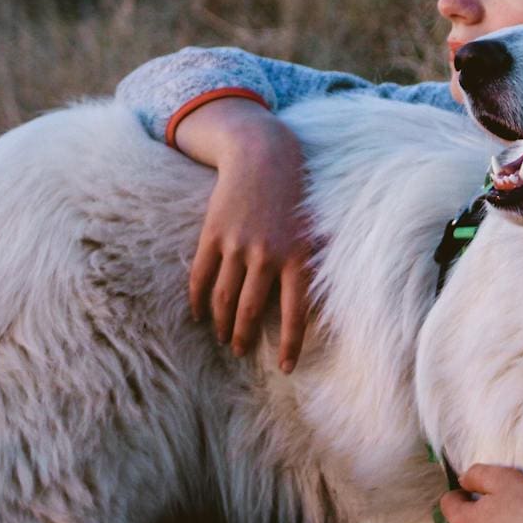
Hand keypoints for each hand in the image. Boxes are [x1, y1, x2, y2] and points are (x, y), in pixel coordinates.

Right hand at [174, 98, 312, 371]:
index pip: (294, 314)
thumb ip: (314, 262)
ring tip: (224, 338)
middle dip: (245, 337)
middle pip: (251, 311)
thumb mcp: (315, 228)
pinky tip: (199, 313)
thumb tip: (324, 300)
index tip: (286, 367)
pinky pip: (201, 276)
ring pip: (225, 298)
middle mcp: (266, 255)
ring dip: (222, 324)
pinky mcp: (213, 234)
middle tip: (242, 352)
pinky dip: (198, 298)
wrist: (263, 154)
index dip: (290, 344)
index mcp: (297, 257)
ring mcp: (236, 245)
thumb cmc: (296, 193)